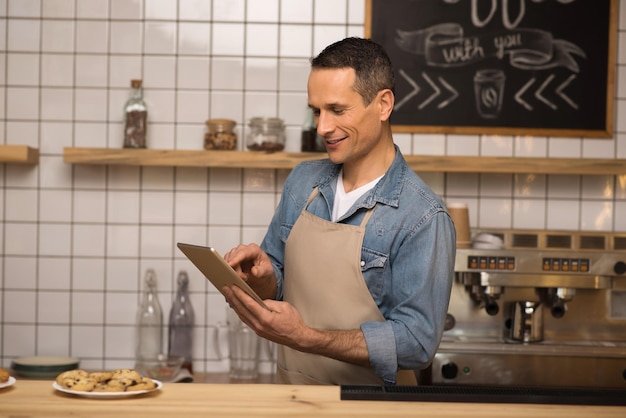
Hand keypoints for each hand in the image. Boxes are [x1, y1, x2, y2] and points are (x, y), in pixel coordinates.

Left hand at [223, 285, 369, 366]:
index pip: (249, 304)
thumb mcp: (283, 307)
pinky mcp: (258, 331)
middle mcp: (259, 326)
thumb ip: (269, 303)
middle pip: (242, 310)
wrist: (298, 338)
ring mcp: (258, 330)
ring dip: (234, 304)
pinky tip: (237, 305)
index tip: (233, 286)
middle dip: (233, 298)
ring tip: (228, 294)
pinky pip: (246, 319)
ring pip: (242, 315)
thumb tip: (258, 300)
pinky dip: (240, 311)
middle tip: (225, 288)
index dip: (239, 294)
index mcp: (266, 319)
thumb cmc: (293, 322)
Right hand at [224, 243, 276, 299]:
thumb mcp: (267, 272)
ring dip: (231, 269)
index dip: (236, 258)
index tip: (230, 265)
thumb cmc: (265, 271)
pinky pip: (226, 263)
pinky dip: (228, 269)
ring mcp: (237, 254)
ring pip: (228, 259)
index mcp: (254, 249)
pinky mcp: (232, 259)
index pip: (243, 252)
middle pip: (234, 255)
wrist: (262, 276)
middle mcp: (244, 249)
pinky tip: (233, 276)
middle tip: (241, 278)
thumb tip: (254, 271)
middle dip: (235, 267)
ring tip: (241, 278)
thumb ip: (261, 271)